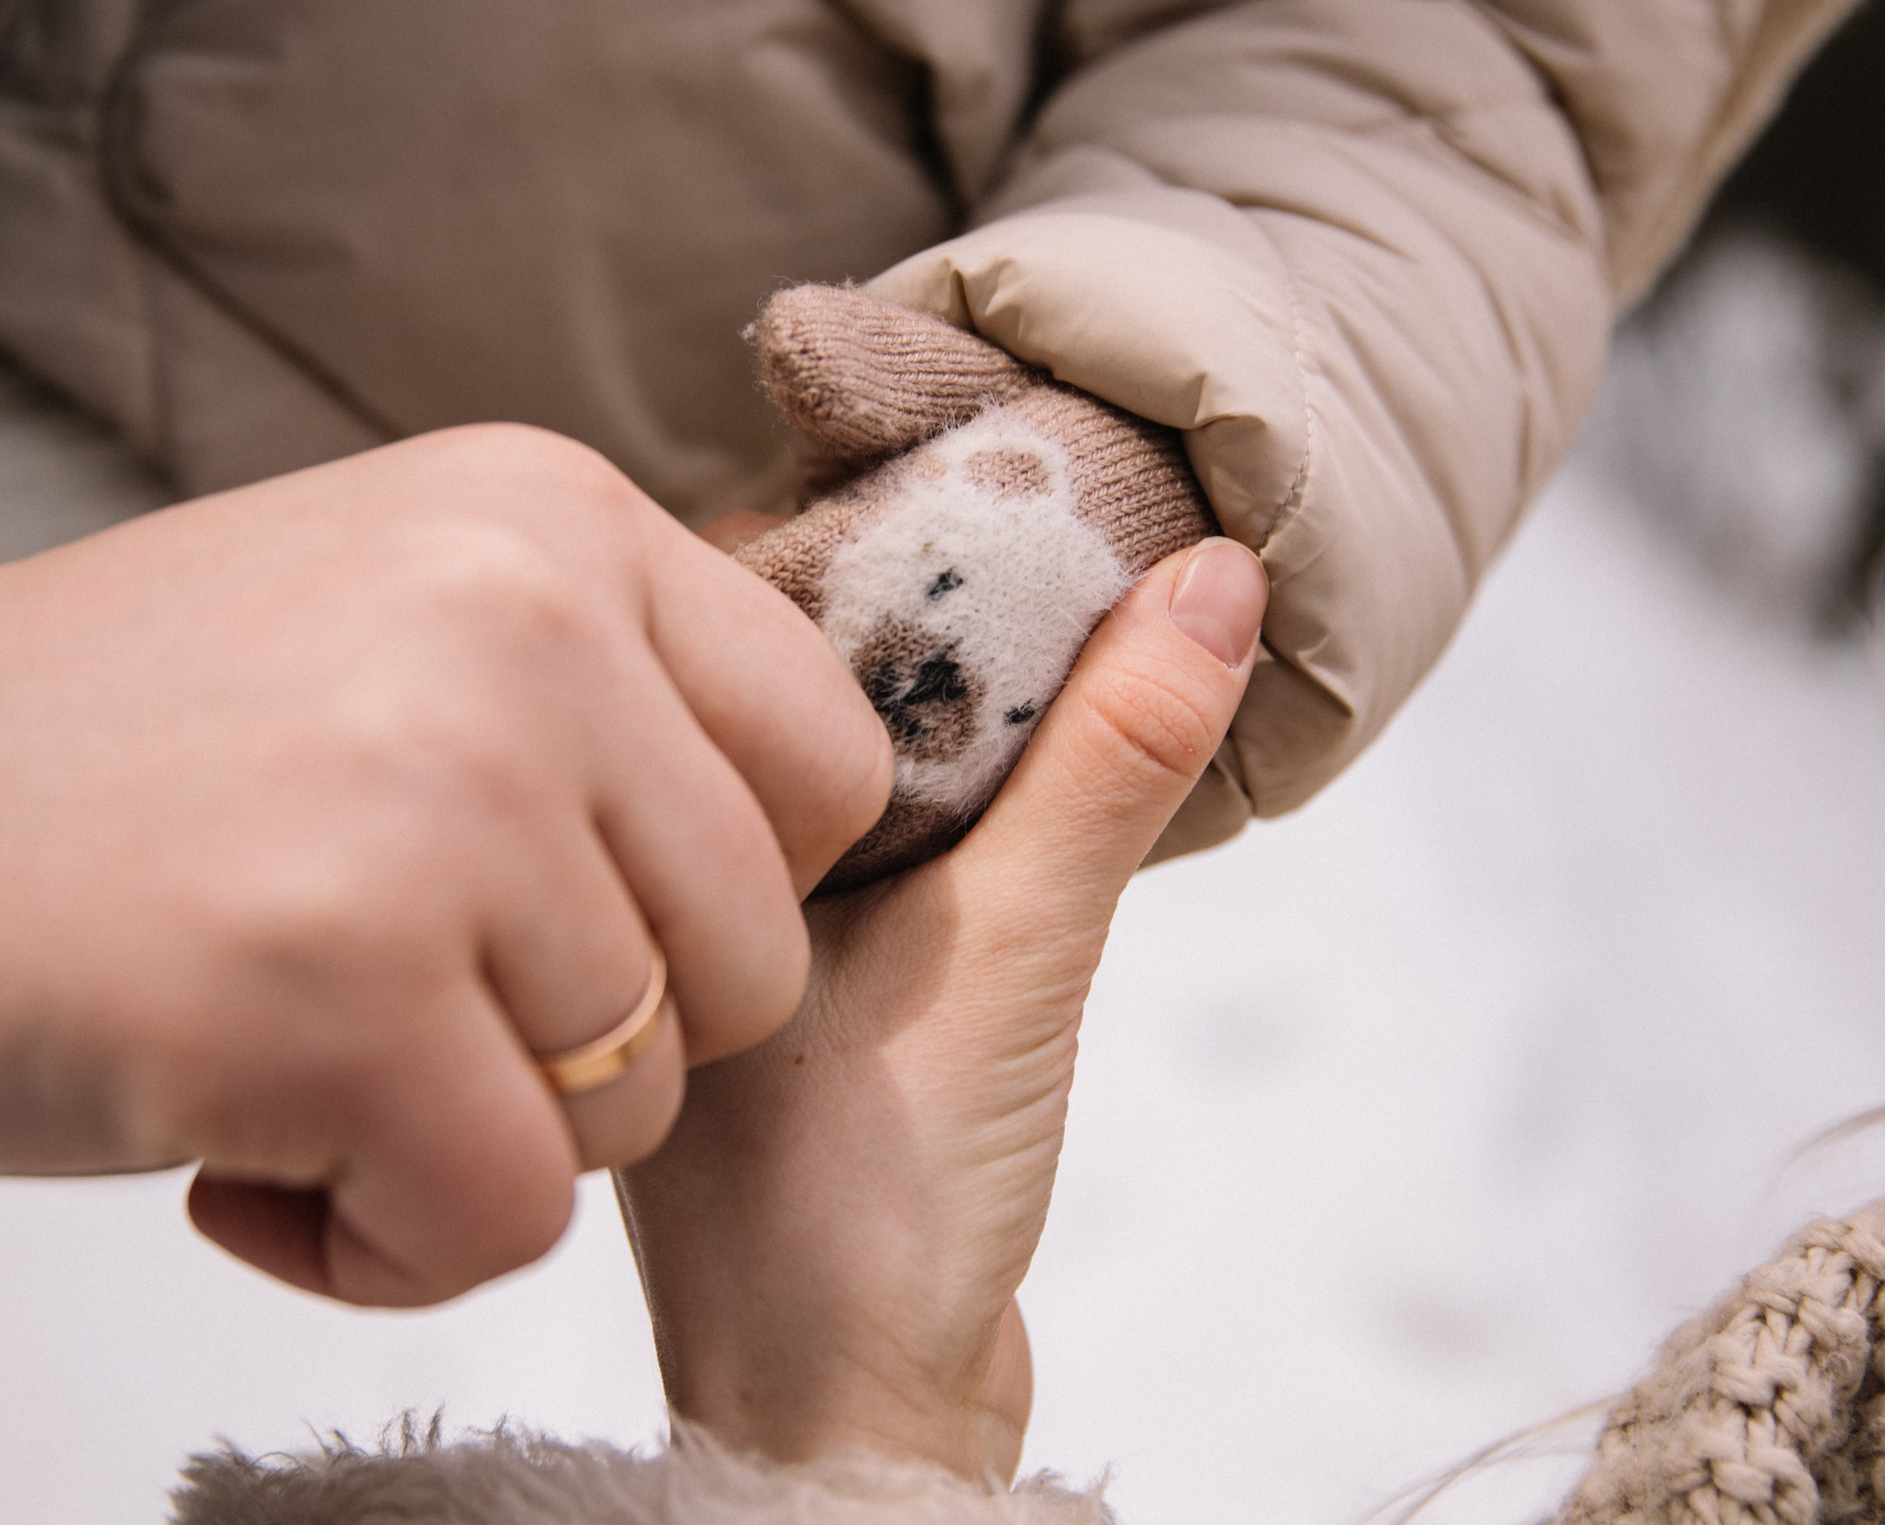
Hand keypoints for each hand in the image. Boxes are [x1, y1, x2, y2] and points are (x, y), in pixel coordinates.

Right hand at [0, 427, 890, 1307]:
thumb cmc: (95, 745)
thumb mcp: (381, 612)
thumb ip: (587, 692)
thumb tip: (791, 833)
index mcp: (546, 518)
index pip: (829, 761)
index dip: (725, 893)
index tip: (569, 926)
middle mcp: (519, 627)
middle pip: (750, 956)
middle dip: (596, 1043)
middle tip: (395, 1011)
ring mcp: (430, 804)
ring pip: (635, 1103)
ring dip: (472, 1141)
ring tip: (294, 1063)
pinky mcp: (328, 994)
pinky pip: (505, 1220)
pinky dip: (381, 1245)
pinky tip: (239, 1163)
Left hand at [618, 537, 1265, 1482]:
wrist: (853, 1424)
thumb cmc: (867, 1215)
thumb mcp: (1010, 951)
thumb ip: (1104, 770)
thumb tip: (1213, 580)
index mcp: (671, 834)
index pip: (750, 620)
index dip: (873, 531)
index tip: (998, 460)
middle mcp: (686, 870)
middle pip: (813, 678)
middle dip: (937, 605)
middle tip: (1070, 505)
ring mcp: (748, 933)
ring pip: (862, 763)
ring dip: (966, 706)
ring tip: (1093, 609)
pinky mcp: (821, 999)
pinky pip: (897, 846)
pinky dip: (974, 798)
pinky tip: (1052, 769)